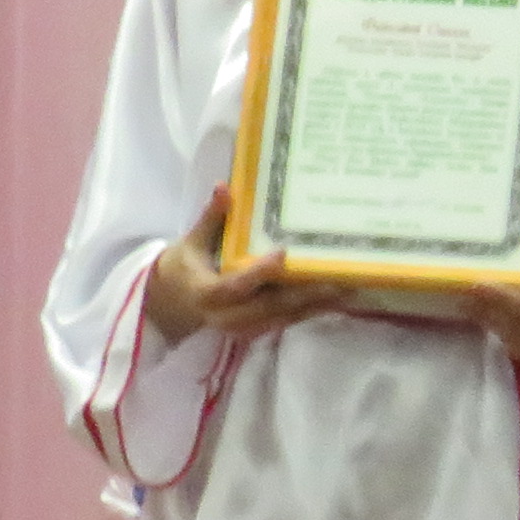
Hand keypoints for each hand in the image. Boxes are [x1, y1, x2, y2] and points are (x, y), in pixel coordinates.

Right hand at [142, 187, 338, 345]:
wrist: (171, 305)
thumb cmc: (183, 268)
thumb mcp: (191, 241)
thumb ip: (211, 217)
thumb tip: (225, 186)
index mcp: (206, 293)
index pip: (235, 286)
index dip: (259, 273)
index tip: (283, 253)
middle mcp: (225, 316)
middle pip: (268, 307)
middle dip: (303, 295)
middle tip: (336, 280)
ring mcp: (241, 328)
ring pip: (281, 317)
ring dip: (315, 306)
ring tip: (347, 290)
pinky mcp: (254, 332)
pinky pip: (284, 322)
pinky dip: (309, 311)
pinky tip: (334, 301)